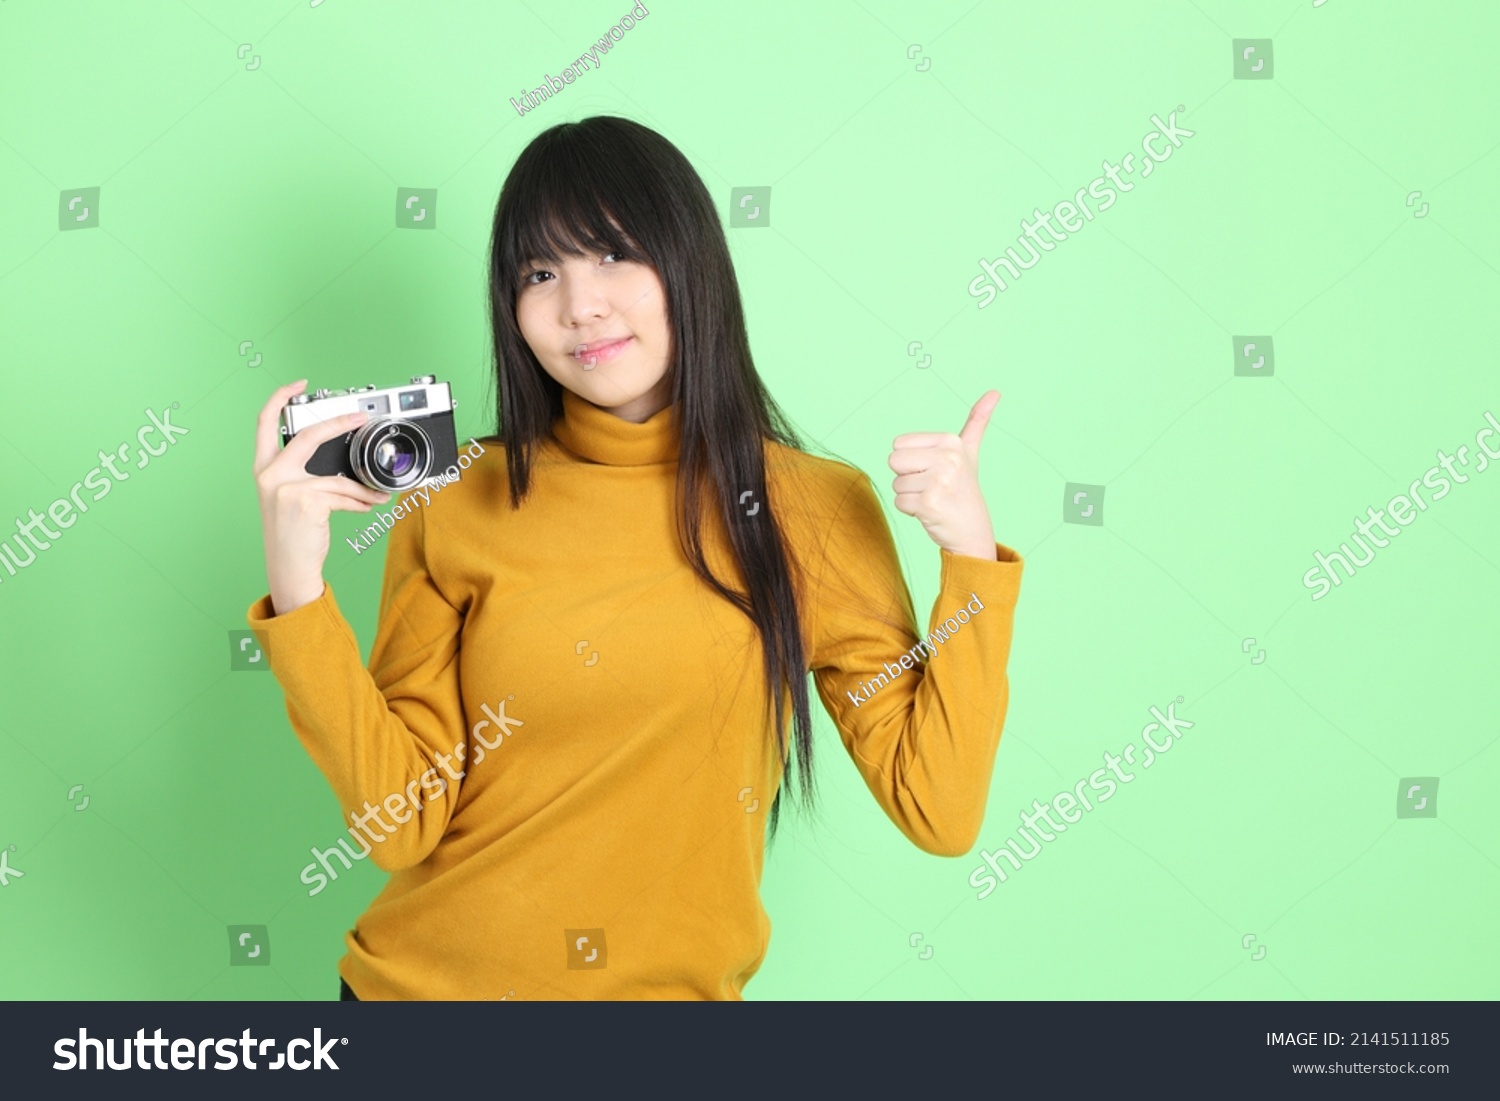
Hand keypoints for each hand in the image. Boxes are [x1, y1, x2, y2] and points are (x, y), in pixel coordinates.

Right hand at [254, 380, 391, 614]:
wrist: (289, 567)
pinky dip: (361, 502)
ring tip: (377, 494)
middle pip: (309, 436)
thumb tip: (345, 466)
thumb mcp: (291, 498)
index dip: (280, 398)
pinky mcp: (306, 500)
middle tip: (361, 418)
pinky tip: (367, 507)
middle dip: (339, 422)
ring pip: (338, 477)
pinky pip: (344, 495)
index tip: (299, 385)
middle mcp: (270, 474)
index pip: (264, 423)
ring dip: (363, 487)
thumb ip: (308, 476)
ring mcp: (286, 487)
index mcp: (264, 468)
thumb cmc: (293, 534)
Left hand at [888, 390, 999, 559]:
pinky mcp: (930, 503)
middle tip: (932, 487)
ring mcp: (939, 481)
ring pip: (896, 484)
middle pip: (894, 461)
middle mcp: (948, 457)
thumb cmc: (964, 489)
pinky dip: (911, 511)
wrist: (974, 531)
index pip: (899, 445)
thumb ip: (976, 422)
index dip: (911, 462)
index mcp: (951, 441)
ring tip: (934, 499)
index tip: (933, 471)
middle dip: (907, 478)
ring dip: (910, 496)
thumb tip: (995, 391)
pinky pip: (899, 502)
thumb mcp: (969, 452)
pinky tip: (931, 512)